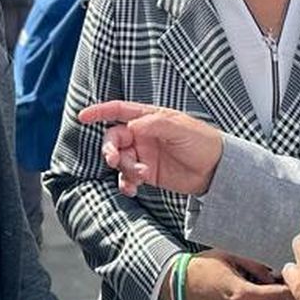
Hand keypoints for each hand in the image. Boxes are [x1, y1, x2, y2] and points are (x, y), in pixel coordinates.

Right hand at [78, 101, 222, 195]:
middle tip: (114, 160)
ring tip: (142, 175)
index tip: (83, 117)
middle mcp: (144, 135)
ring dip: (125, 168)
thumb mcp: (180, 128)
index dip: (100, 112)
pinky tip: (133, 188)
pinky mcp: (148, 173)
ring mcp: (145, 154)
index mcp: (150, 118)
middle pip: (115, 138)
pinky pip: (128, 177)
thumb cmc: (202, 141)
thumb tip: (130, 127)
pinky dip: (126, 183)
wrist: (217, 170)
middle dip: (110, 149)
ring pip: (121, 160)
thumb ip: (154, 125)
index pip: (120, 111)